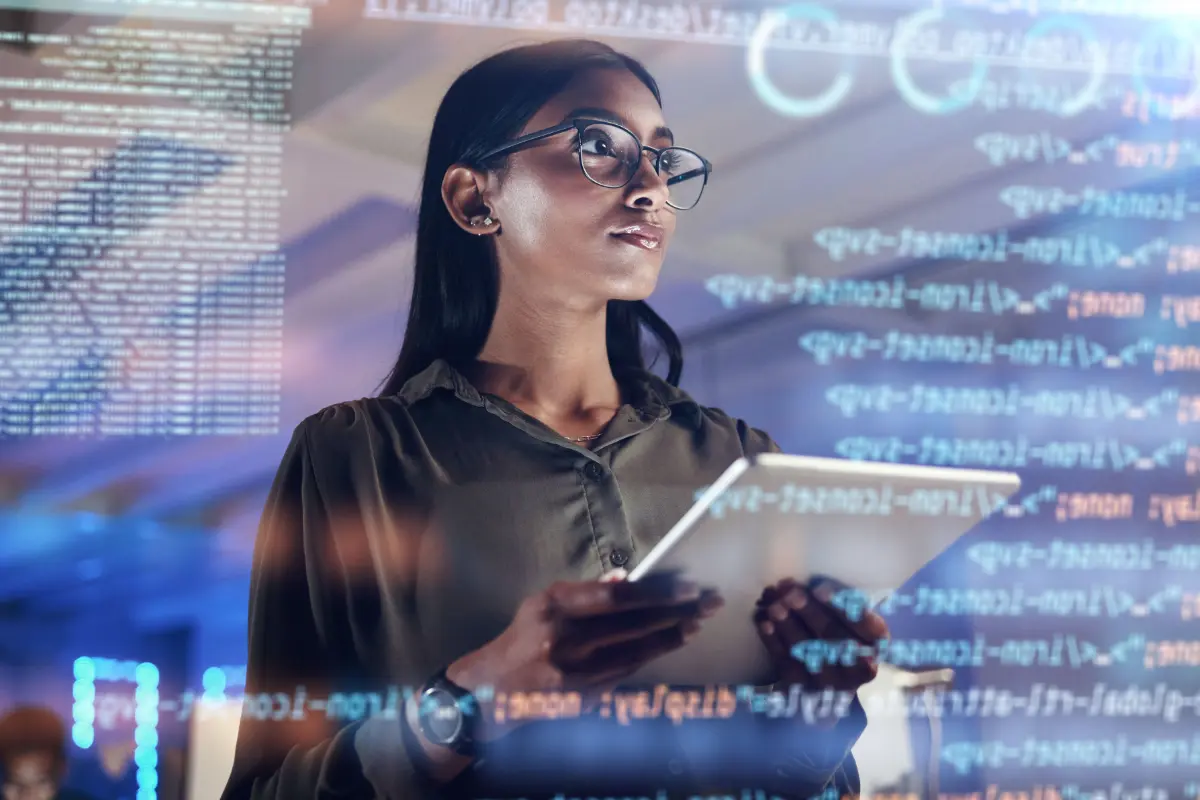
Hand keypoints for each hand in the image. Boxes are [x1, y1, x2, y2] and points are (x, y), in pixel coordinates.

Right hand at [448, 573, 722, 740]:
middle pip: (636, 624)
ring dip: (672, 636)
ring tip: (696, 622)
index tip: (687, 586)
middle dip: (677, 612)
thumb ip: (586, 591)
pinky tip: (670, 642)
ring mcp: (579, 671)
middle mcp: (568, 639)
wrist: (496, 688)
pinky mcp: (586, 694)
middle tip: (708, 602)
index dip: (657, 592)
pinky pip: (629, 670)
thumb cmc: (525, 635)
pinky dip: (652, 655)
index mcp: (555, 607)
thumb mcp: (544, 602)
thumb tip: (628, 579)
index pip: (618, 597)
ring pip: (639, 650)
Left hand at [754, 576, 887, 696]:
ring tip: (774, 606)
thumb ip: (834, 601)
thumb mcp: (848, 619)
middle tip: (791, 594)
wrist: (827, 684)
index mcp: (876, 642)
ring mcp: (831, 681)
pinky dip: (775, 642)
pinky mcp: (805, 689)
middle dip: (810, 613)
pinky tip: (764, 623)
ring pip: (809, 651)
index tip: (819, 590)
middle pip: (834, 636)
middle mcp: (859, 666)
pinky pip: (788, 664)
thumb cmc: (838, 635)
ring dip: (789, 626)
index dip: (843, 608)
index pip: (866, 625)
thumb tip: (801, 583)